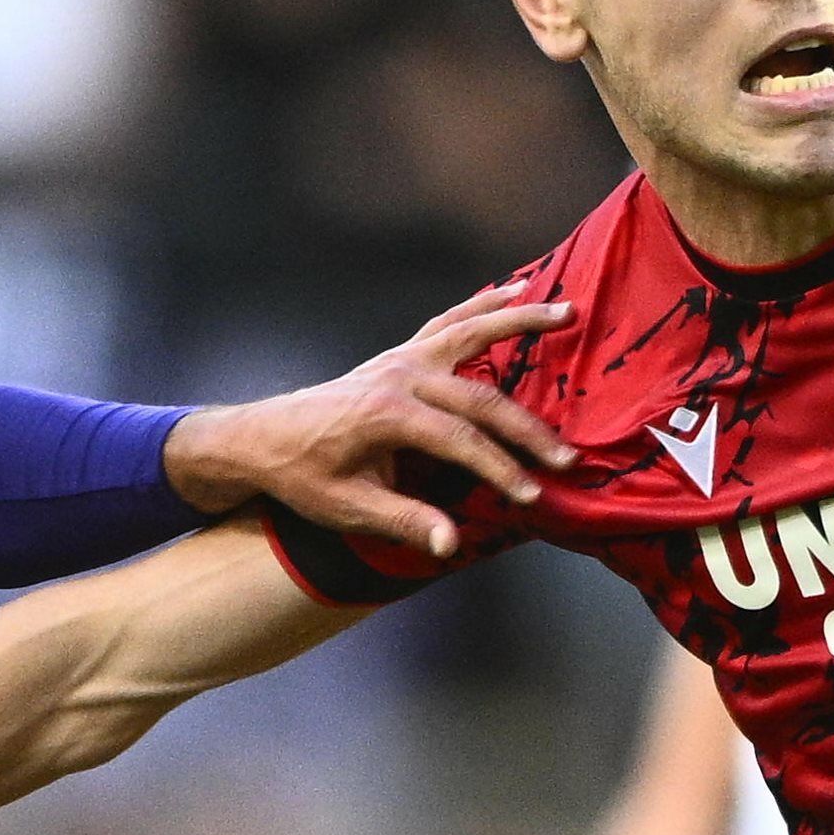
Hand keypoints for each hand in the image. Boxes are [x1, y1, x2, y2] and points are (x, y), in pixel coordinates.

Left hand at [162, 283, 580, 558]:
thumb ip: (403, 521)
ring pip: (471, 331)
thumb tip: (449, 544)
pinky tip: (517, 290)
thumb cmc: (303, 475)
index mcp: (386, 414)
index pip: (459, 442)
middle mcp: (399, 375)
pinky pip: (450, 321)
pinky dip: (484, 304)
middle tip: (568, 455)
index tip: (531, 495)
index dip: (499, 470)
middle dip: (528, 429)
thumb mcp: (346, 507)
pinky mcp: (402, 352)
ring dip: (521, 320)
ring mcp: (401, 357)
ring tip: (567, 310)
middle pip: (480, 396)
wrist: (265, 437)